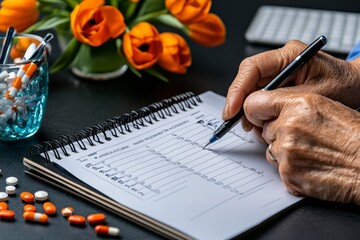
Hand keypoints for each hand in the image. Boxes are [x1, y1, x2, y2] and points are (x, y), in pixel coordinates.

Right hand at [223, 40, 359, 124]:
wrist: (355, 86)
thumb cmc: (344, 85)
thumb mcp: (315, 95)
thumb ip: (282, 99)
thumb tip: (252, 107)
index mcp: (290, 54)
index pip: (252, 68)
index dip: (237, 89)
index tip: (232, 110)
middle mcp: (280, 61)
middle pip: (247, 79)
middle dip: (240, 102)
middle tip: (235, 122)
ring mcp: (278, 72)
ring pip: (250, 89)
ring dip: (247, 108)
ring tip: (252, 126)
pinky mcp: (278, 83)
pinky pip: (259, 95)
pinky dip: (256, 110)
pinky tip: (259, 122)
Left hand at [243, 89, 359, 203]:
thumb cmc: (353, 136)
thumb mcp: (324, 105)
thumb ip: (291, 104)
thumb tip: (267, 109)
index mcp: (298, 104)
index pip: (254, 103)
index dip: (256, 110)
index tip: (258, 115)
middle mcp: (288, 126)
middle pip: (264, 129)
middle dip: (277, 133)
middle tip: (302, 137)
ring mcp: (286, 151)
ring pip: (271, 149)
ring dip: (284, 152)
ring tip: (310, 152)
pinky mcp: (287, 174)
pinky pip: (278, 169)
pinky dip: (291, 169)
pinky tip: (311, 166)